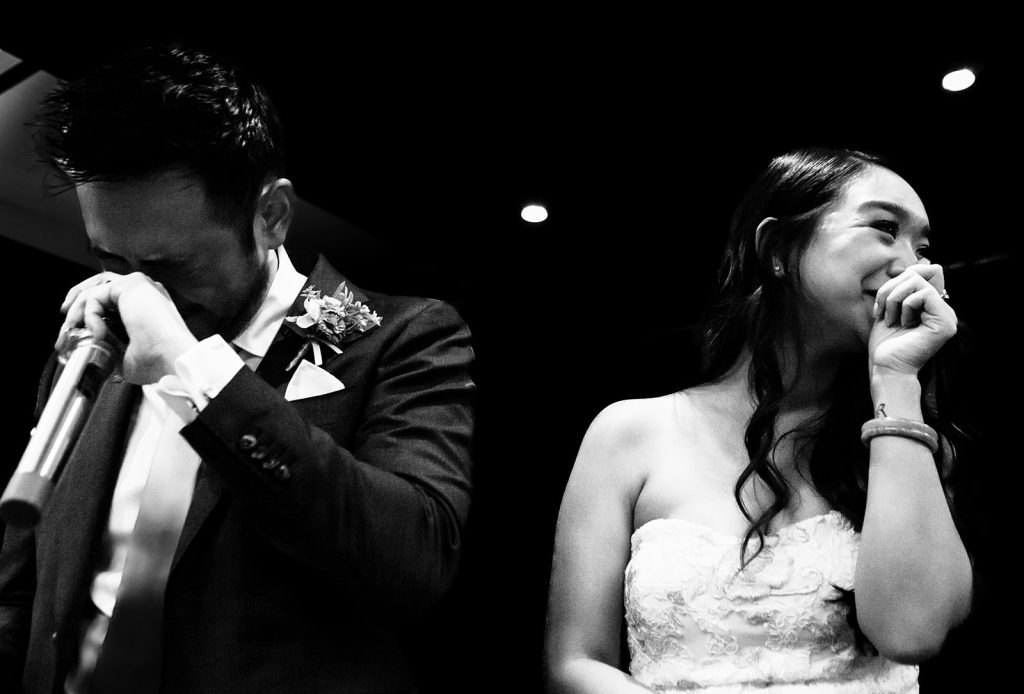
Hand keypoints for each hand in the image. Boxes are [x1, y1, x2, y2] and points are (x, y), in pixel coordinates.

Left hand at [58, 272, 197, 383]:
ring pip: (95, 286)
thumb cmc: (157, 362)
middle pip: (100, 285)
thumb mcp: (124, 354)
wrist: (171, 360)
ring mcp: (140, 286)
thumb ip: (107, 343)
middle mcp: (145, 292)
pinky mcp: (132, 285)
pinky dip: (89, 315)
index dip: (87, 312)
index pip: (110, 298)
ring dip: (77, 308)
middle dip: (76, 305)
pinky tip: (97, 333)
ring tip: (72, 329)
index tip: (73, 332)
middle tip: (66, 327)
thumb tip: (87, 344)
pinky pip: (96, 296)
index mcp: (146, 306)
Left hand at [869, 264, 956, 376]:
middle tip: (882, 310)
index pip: (925, 271)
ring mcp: (947, 316)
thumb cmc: (885, 343)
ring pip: (919, 280)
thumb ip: (902, 287)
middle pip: (920, 272)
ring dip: (894, 297)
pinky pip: (925, 294)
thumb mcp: (890, 308)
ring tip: (890, 319)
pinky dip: (905, 305)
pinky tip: (902, 324)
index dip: (900, 277)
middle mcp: (944, 309)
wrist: (886, 367)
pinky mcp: (945, 322)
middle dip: (892, 286)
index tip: (883, 301)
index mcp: (932, 306)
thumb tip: (909, 267)